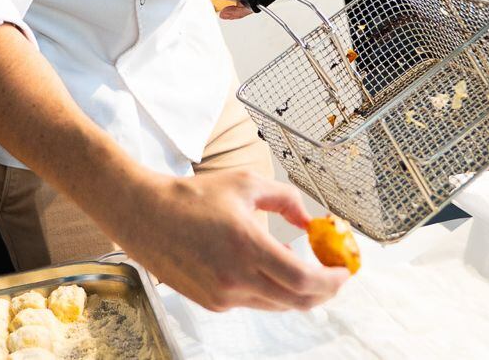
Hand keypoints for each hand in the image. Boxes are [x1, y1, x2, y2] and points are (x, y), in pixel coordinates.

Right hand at [108, 169, 351, 311]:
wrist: (143, 215)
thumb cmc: (192, 196)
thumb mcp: (245, 184)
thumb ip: (286, 200)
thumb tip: (311, 220)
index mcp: (247, 246)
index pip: (304, 280)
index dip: (331, 280)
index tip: (344, 269)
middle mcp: (236, 278)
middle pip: (297, 300)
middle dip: (323, 290)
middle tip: (333, 274)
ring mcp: (223, 295)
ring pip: (276, 303)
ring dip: (296, 289)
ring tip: (300, 265)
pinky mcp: (212, 303)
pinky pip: (253, 301)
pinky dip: (268, 289)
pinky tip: (262, 267)